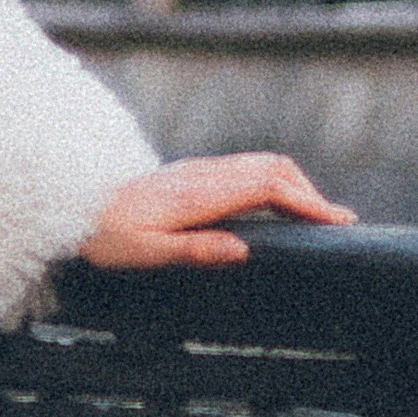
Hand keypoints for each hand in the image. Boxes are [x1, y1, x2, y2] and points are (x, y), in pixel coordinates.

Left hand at [79, 152, 355, 272]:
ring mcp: (200, 170)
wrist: (79, 206)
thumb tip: (242, 250)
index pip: (266, 187)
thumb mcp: (146, 253)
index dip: (305, 202)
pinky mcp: (196, 173)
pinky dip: (275, 181)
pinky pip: (246, 168)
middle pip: (272, 168)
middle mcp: (204, 175)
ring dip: (294, 184)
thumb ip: (194, 251)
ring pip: (261, 163)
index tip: (334, 222)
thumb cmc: (110, 235)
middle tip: (337, 222)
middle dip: (310, 192)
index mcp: (199, 194)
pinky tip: (280, 204)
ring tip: (318, 214)